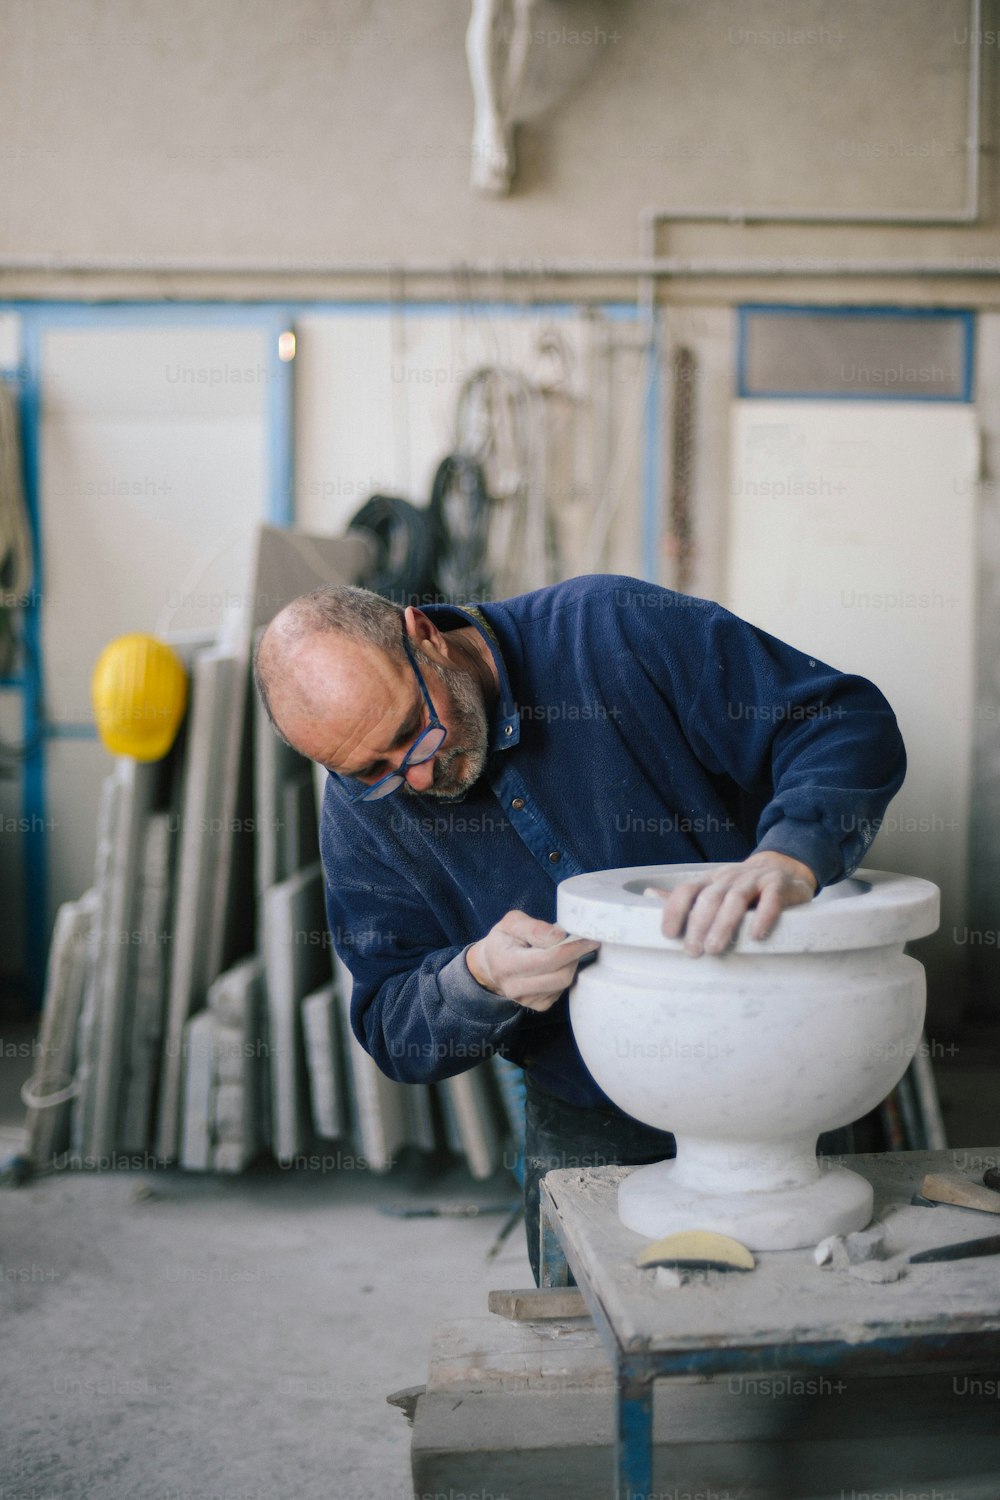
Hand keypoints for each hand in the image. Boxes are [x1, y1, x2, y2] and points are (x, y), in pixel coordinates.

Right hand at [466, 911, 599, 1012]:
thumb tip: (560, 937)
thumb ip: (535, 927)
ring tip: (565, 950)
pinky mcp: (538, 1005)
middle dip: (575, 957)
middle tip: (580, 941)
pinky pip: (561, 990)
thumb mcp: (512, 923)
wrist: (490, 965)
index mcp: (507, 964)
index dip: (573, 948)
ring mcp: (527, 1000)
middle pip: (561, 976)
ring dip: (571, 965)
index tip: (589, 937)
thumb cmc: (503, 940)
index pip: (549, 959)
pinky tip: (556, 964)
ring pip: (563, 984)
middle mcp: (515, 987)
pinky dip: (564, 974)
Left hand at [646, 851, 816, 955]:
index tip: (668, 934)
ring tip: (714, 948)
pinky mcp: (779, 885)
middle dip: (698, 924)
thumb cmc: (742, 887)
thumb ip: (686, 897)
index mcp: (711, 880)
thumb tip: (649, 895)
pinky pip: (772, 899)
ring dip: (723, 924)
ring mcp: (755, 879)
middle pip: (710, 898)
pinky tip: (756, 935)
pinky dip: (764, 916)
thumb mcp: (713, 888)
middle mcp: (730, 877)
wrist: (784, 869)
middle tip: (692, 951)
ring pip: (736, 899)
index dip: (675, 909)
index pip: (687, 890)